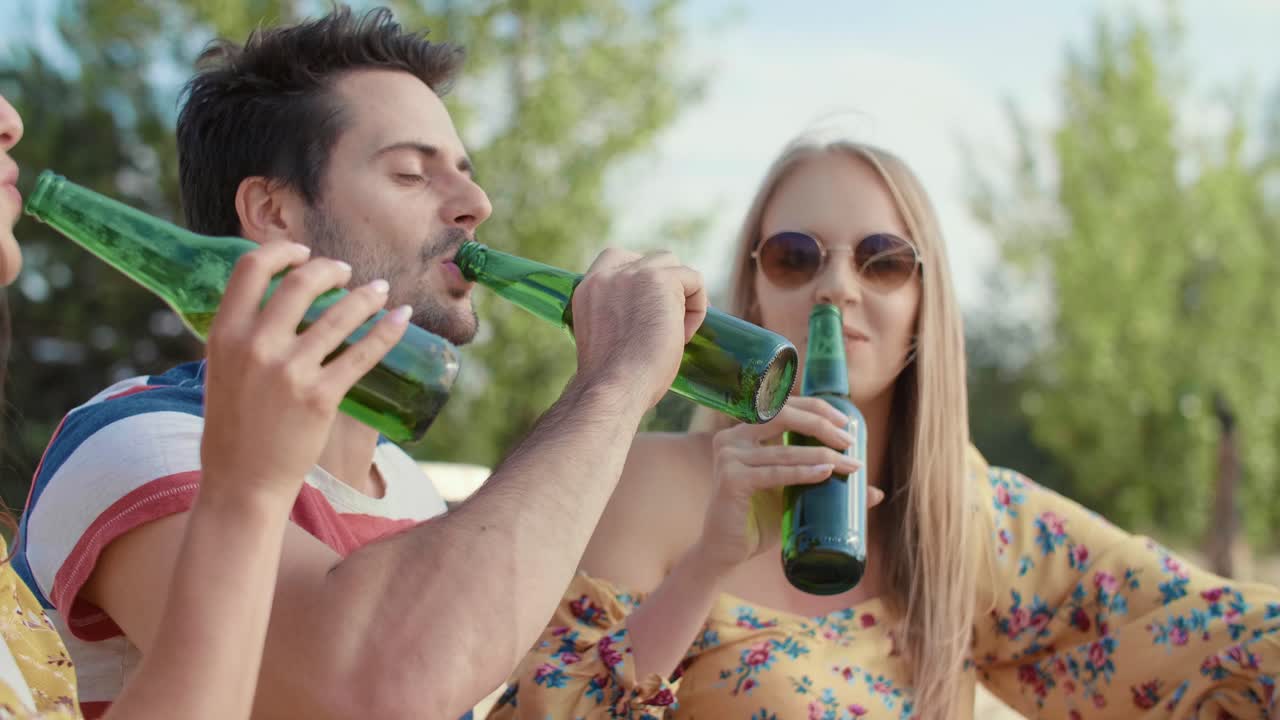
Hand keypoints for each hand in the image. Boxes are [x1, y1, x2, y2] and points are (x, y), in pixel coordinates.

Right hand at [199, 242, 409, 503]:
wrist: (242, 482)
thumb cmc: (233, 428)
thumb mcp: (223, 370)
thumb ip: (244, 336)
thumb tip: (275, 306)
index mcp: (224, 334)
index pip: (251, 268)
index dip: (282, 251)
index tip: (304, 253)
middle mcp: (255, 346)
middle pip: (301, 282)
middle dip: (330, 269)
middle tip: (346, 272)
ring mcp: (289, 371)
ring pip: (339, 315)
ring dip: (366, 296)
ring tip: (380, 290)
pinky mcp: (320, 396)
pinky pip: (362, 353)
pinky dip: (386, 330)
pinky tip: (401, 318)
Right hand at [570, 248, 707, 409]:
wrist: (615, 388)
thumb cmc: (615, 380)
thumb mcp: (608, 336)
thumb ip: (619, 313)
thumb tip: (652, 312)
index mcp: (588, 288)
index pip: (617, 260)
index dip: (642, 282)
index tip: (648, 313)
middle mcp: (606, 275)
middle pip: (650, 260)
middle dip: (666, 288)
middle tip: (667, 326)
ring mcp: (632, 274)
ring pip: (673, 265)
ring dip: (682, 296)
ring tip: (675, 332)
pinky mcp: (660, 279)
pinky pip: (694, 280)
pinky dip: (698, 308)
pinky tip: (682, 335)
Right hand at [691, 397, 884, 573]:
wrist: (728, 550)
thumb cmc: (760, 520)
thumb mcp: (795, 496)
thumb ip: (826, 487)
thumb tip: (877, 492)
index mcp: (745, 432)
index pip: (784, 406)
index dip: (816, 408)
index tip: (847, 422)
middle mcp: (733, 438)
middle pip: (783, 416)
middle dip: (821, 425)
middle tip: (850, 441)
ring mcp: (729, 457)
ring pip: (785, 450)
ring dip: (822, 455)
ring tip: (850, 465)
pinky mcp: (731, 479)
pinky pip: (776, 473)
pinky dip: (803, 472)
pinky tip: (826, 472)